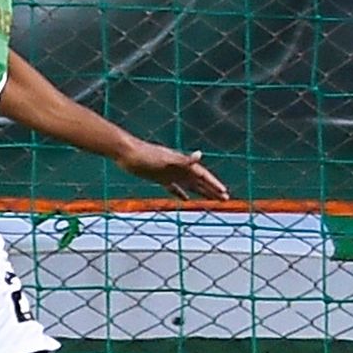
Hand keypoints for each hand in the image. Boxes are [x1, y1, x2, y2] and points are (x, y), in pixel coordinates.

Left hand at [116, 142, 230, 200]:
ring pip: (190, 185)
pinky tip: (186, 200)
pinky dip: (181, 194)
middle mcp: (178, 169)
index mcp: (182, 164)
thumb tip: (200, 155)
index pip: (203, 175)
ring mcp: (170, 174)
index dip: (214, 183)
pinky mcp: (160, 178)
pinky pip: (174, 188)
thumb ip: (183, 159)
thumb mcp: (165, 159)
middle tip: (225, 199)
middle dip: (213, 190)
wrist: (127, 153)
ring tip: (213, 200)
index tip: (224, 192)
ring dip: (201, 192)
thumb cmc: (146, 154)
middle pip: (200, 181)